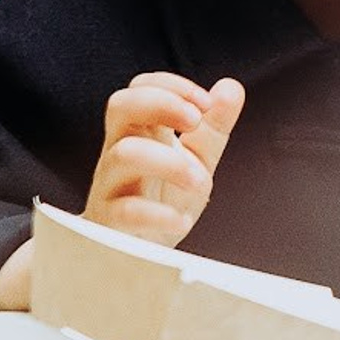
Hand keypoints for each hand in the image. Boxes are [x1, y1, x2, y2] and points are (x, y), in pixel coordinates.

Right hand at [83, 73, 244, 246]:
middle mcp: (120, 150)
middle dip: (161, 103)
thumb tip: (230, 86)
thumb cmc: (164, 198)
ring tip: (199, 180)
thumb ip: (214, 126)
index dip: (172, 86)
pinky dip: (158, 215)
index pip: (140, 87)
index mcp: (141, 131)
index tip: (206, 104)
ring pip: (124, 154)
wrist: (134, 253)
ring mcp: (111, 185)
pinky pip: (125, 210)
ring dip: (170, 162)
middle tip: (195, 121)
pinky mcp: (109, 222)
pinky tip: (181, 220)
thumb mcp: (197, 159)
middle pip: (120, 105)